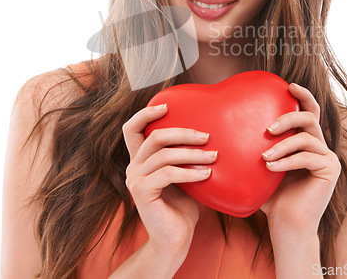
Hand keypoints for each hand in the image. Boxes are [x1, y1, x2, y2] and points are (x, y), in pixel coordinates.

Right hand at [122, 104, 217, 254]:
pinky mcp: (142, 191)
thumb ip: (184, 157)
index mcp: (141, 160)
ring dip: (192, 153)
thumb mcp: (183, 175)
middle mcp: (134, 166)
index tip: (167, 105)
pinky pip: (168, 173)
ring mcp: (136, 179)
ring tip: (214, 156)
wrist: (175, 240)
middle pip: (154, 136)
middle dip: (183, 132)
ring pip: (164, 154)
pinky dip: (190, 172)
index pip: (132, 129)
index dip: (145, 114)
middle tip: (206, 136)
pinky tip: (207, 174)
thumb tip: (207, 134)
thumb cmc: (183, 207)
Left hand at [259, 83, 340, 232]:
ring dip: (282, 145)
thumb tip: (228, 124)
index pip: (309, 111)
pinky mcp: (331, 170)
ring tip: (263, 158)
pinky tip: (270, 168)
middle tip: (268, 128)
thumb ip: (257, 144)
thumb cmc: (270, 194)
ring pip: (306, 137)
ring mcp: (328, 157)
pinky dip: (286, 161)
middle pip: (309, 117)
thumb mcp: (262, 164)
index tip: (289, 86)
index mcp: (306, 140)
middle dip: (287, 117)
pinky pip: (307, 157)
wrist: (285, 224)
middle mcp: (320, 145)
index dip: (303, 95)